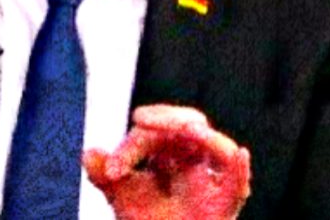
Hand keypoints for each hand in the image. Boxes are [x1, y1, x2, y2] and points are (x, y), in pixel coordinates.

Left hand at [84, 105, 250, 219]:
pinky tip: (240, 152)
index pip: (156, 134)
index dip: (134, 145)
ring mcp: (213, 186)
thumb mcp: (121, 196)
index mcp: (173, 154)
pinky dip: (240, 169)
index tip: (113, 170)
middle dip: (167, 119)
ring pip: (218, 149)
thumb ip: (105, 174)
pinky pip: (237, 186)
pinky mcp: (223, 210)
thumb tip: (89, 154)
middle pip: (191, 125)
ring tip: (189, 129)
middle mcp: (196, 164)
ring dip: (204, 135)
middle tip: (140, 118)